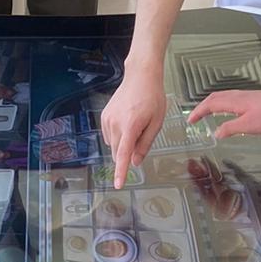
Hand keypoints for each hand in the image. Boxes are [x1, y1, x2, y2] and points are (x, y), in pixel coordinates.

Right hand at [101, 70, 167, 187]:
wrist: (140, 76)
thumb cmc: (152, 97)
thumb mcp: (156, 122)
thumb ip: (145, 144)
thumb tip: (136, 161)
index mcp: (131, 127)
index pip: (124, 155)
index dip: (121, 172)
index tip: (118, 185)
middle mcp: (115, 124)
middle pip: (118, 153)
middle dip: (127, 155)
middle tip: (142, 138)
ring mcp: (107, 120)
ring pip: (113, 145)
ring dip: (123, 145)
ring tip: (136, 126)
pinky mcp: (104, 116)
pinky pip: (109, 136)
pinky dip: (117, 137)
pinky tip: (127, 124)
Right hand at [187, 86, 260, 139]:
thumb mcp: (249, 126)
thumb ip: (230, 128)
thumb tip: (216, 132)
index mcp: (233, 101)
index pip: (210, 104)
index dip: (198, 112)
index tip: (190, 121)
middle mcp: (237, 96)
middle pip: (214, 98)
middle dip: (202, 107)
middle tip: (194, 118)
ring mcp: (246, 96)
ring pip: (223, 98)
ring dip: (211, 105)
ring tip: (206, 115)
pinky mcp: (253, 99)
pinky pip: (230, 99)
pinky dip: (222, 105)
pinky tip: (227, 113)